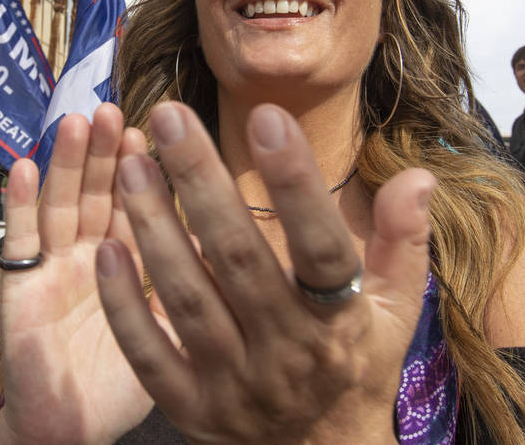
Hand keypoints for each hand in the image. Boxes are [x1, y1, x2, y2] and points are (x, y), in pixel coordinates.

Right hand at [0, 104, 166, 444]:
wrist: (72, 428)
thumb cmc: (121, 379)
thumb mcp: (165, 325)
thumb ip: (185, 277)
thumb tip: (222, 232)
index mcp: (122, 259)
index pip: (132, 202)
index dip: (139, 166)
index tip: (155, 128)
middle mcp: (85, 254)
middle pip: (95, 192)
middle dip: (105, 151)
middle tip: (115, 110)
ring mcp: (50, 267)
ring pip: (60, 205)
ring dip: (67, 164)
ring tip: (79, 123)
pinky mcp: (20, 290)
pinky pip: (20, 243)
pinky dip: (20, 205)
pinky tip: (24, 168)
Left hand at [96, 103, 433, 443]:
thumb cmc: (356, 370)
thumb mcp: (393, 313)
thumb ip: (402, 244)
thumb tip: (420, 175)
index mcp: (339, 323)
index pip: (320, 247)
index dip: (296, 183)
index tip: (266, 117)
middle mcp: (286, 352)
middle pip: (238, 257)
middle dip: (200, 180)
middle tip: (168, 115)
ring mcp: (234, 384)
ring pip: (187, 297)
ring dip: (154, 227)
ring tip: (130, 163)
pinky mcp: (191, 409)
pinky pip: (149, 354)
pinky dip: (125, 305)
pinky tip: (105, 248)